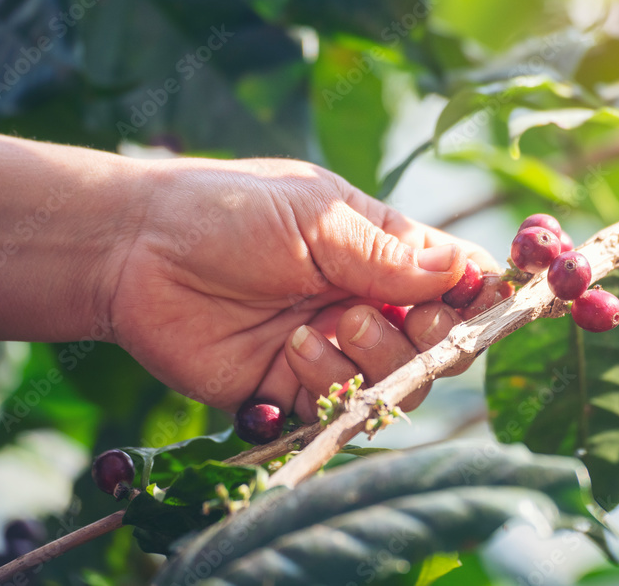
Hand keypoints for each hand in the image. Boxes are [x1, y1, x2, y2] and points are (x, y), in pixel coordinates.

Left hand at [110, 157, 501, 416]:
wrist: (136, 254)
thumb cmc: (228, 212)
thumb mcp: (317, 219)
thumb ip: (387, 254)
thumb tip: (463, 268)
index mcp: (380, 249)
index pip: (455, 278)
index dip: (478, 295)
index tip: (482, 301)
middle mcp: (366, 301)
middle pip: (439, 341)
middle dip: (432, 336)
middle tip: (390, 313)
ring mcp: (333, 348)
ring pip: (400, 381)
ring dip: (377, 358)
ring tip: (328, 323)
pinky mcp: (294, 389)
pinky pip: (343, 407)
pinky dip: (331, 383)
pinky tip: (291, 350)